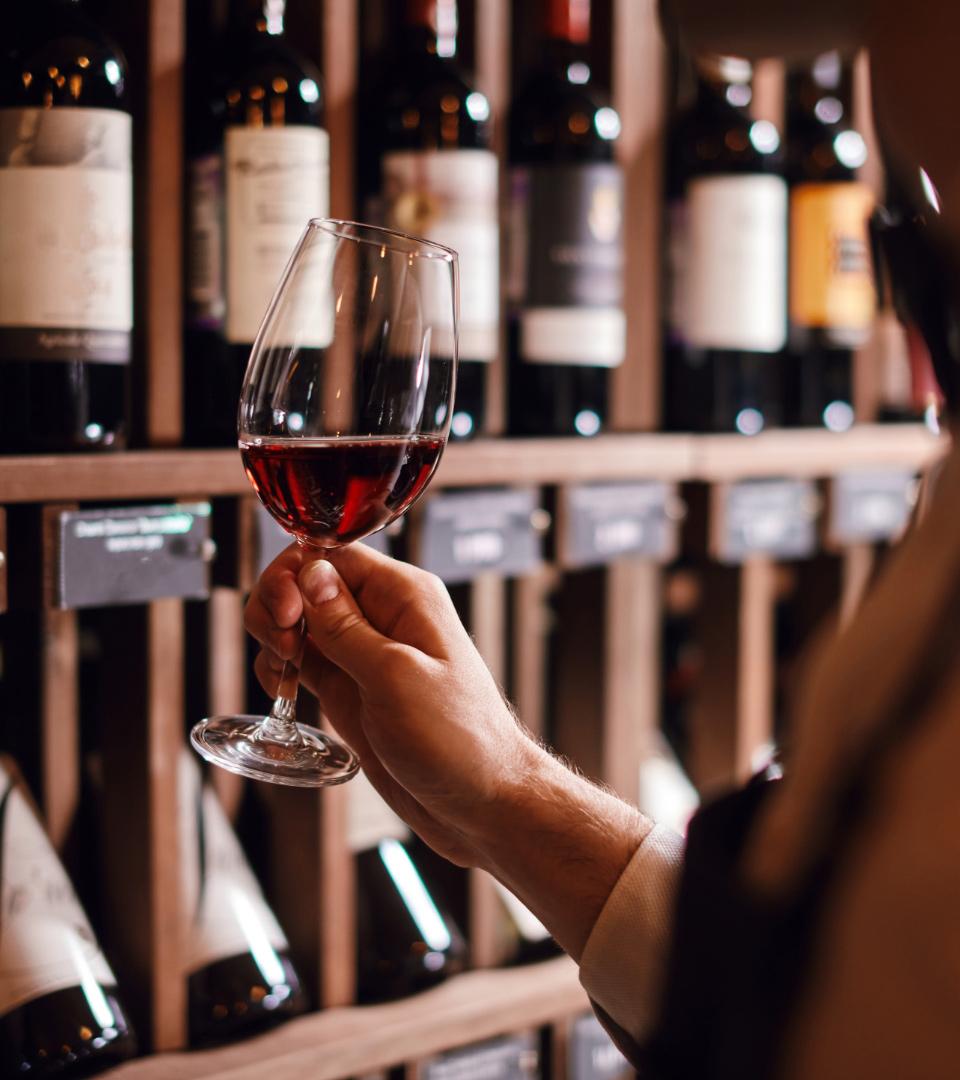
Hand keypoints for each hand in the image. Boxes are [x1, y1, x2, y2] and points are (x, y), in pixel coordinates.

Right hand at [245, 543, 544, 866]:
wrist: (480, 803)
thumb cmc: (459, 741)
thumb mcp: (396, 678)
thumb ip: (346, 626)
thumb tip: (310, 573)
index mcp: (405, 597)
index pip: (332, 555)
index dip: (295, 574)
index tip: (285, 614)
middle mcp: (383, 617)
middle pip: (307, 582)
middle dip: (278, 604)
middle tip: (282, 645)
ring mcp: (363, 654)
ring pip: (298, 621)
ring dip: (274, 636)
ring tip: (282, 671)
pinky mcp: (350, 689)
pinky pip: (302, 661)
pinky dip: (279, 668)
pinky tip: (280, 689)